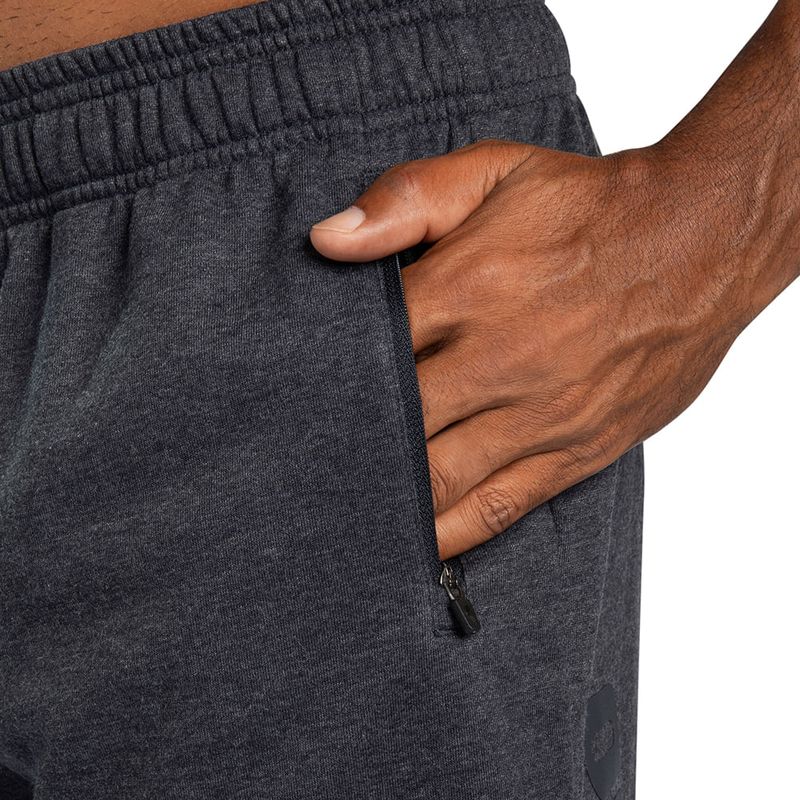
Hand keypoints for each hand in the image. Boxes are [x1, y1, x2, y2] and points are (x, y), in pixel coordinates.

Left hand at [309, 138, 747, 558]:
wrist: (701, 241)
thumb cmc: (592, 208)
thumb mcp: (496, 170)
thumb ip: (408, 199)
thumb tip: (328, 239)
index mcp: (470, 287)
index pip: (370, 347)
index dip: (322, 376)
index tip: (288, 396)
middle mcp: (500, 359)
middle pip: (395, 423)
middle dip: (343, 447)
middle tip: (294, 467)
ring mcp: (539, 414)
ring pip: (439, 479)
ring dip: (385, 500)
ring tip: (336, 517)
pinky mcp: (574, 450)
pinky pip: (500, 507)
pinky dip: (450, 534)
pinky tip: (413, 547)